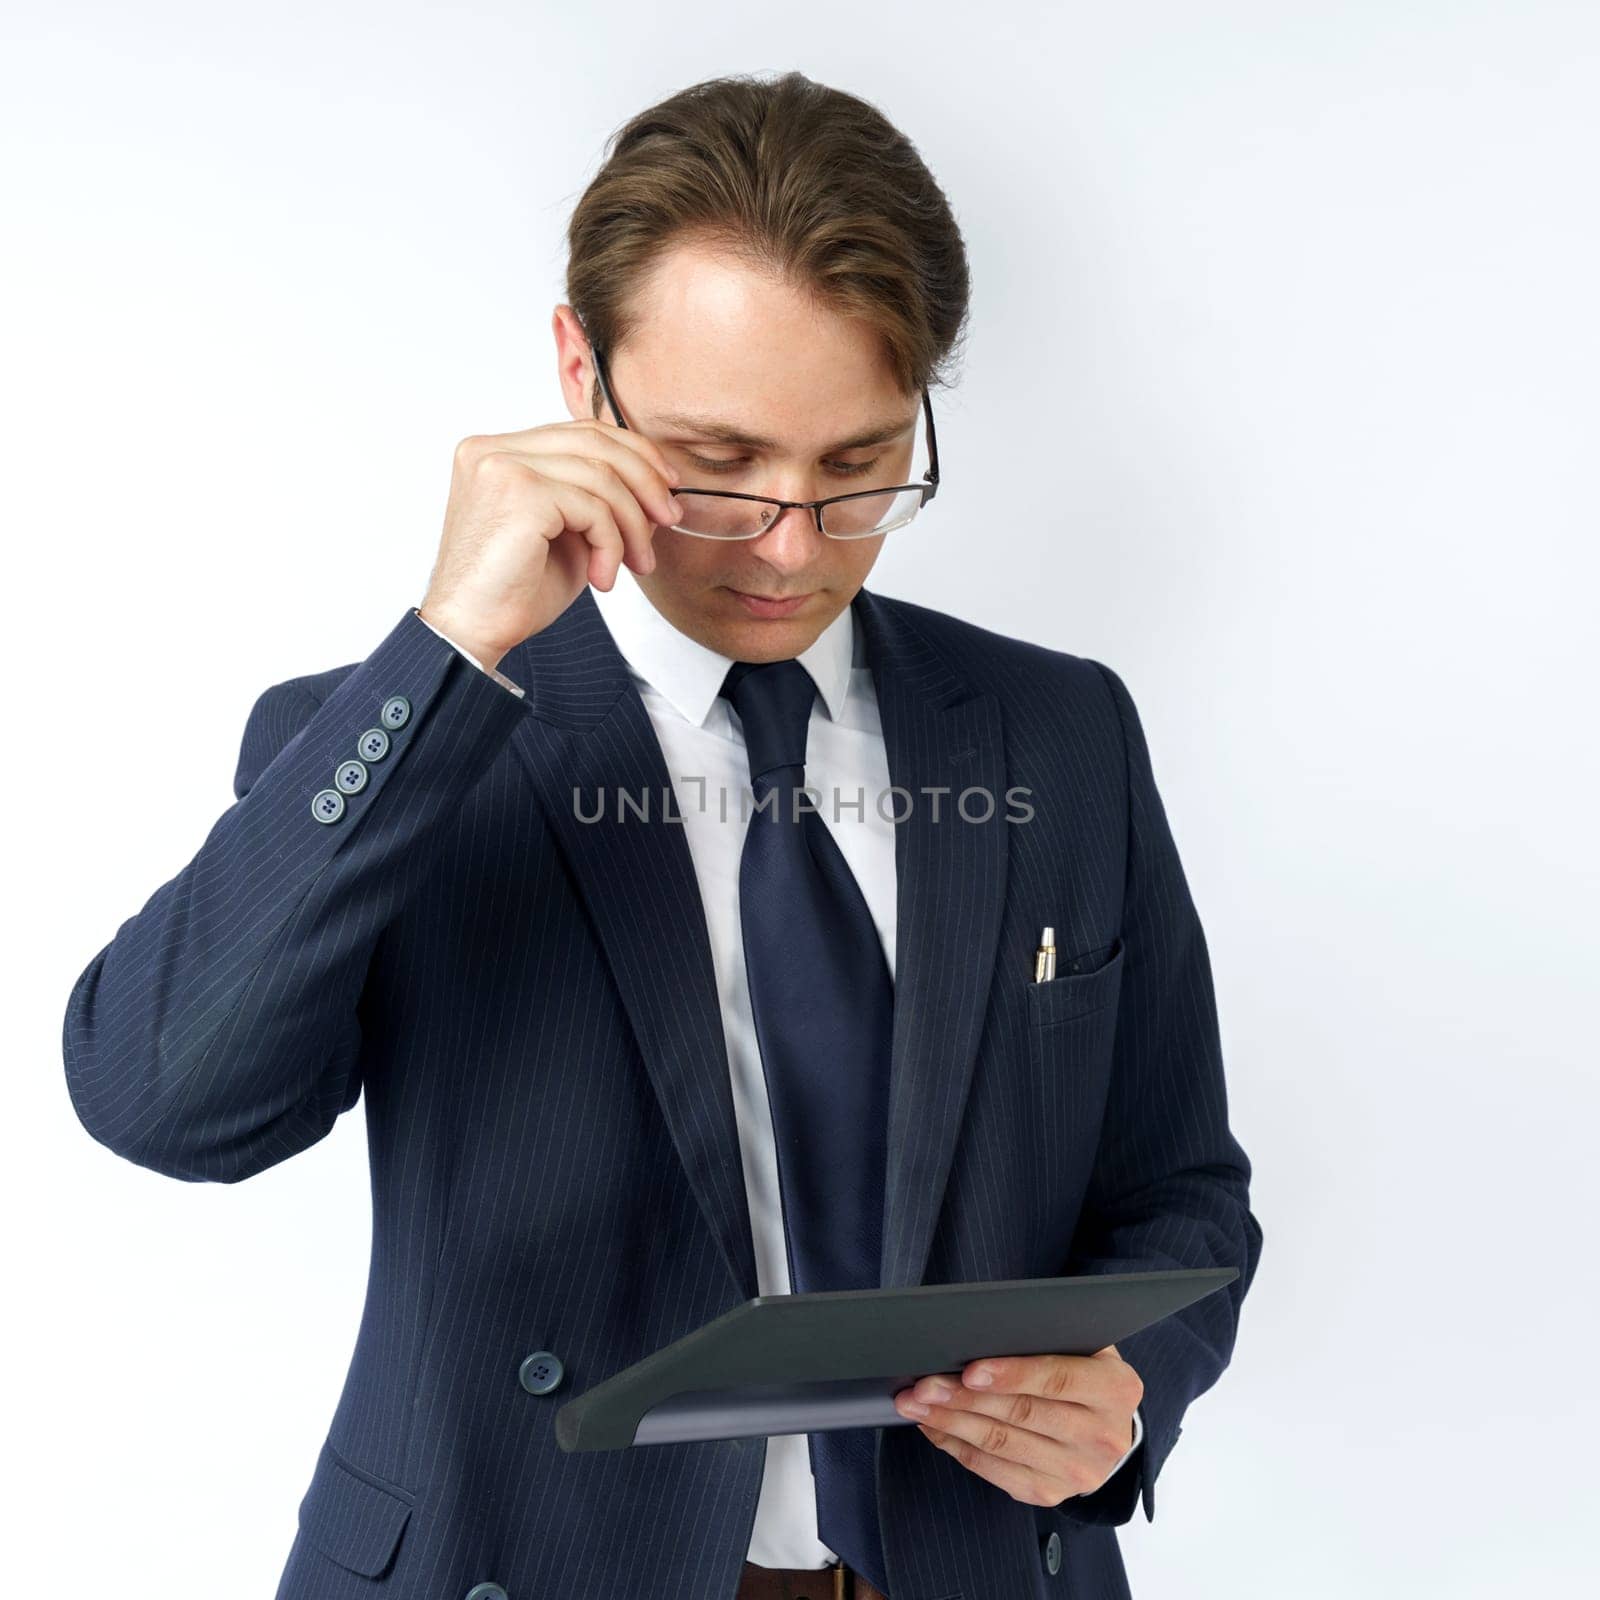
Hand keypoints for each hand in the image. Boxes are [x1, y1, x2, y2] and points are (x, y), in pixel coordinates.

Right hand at [418, 419, 683, 669]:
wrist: (471, 632)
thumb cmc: (513, 592)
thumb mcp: (569, 536)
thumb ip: (600, 504)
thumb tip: (656, 491)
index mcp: (500, 452)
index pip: (580, 431)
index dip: (633, 453)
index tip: (666, 487)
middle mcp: (494, 449)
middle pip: (595, 441)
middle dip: (645, 481)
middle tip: (669, 519)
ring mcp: (502, 465)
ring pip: (601, 475)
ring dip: (632, 525)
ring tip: (636, 565)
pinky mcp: (519, 491)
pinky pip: (593, 507)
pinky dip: (611, 544)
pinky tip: (603, 578)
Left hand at [892, 1345, 1142, 1507]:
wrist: (1110, 1428)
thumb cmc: (1083, 1369)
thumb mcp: (1083, 1344)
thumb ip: (1046, 1335)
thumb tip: (980, 1328)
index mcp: (1116, 1389)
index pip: (1058, 1379)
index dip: (1012, 1374)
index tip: (969, 1370)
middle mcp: (1102, 1436)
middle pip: (1022, 1414)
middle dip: (965, 1397)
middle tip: (923, 1383)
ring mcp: (1076, 1472)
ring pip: (1001, 1444)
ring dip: (951, 1421)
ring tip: (915, 1402)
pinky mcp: (1048, 1493)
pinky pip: (992, 1470)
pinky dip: (956, 1446)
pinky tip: (932, 1425)